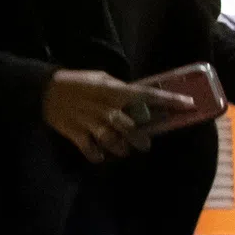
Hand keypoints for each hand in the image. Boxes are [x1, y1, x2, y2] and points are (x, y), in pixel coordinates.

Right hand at [41, 69, 190, 160]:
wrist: (45, 90)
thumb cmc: (77, 81)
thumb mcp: (101, 78)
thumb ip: (120, 90)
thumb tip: (139, 97)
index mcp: (114, 91)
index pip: (148, 95)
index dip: (170, 101)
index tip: (189, 105)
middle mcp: (106, 108)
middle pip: (130, 127)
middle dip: (139, 137)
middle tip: (144, 143)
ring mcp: (90, 122)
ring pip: (112, 141)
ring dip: (120, 148)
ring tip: (124, 150)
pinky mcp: (76, 133)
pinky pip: (90, 149)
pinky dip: (97, 155)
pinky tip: (100, 156)